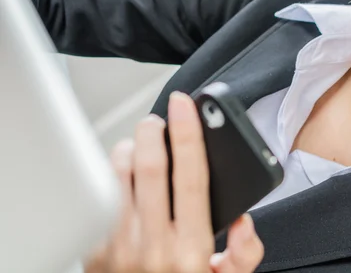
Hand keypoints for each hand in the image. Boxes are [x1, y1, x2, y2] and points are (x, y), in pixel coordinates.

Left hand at [85, 91, 263, 272]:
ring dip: (130, 149)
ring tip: (142, 150)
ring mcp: (119, 246)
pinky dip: (111, 173)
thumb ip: (245, 254)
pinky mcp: (93, 248)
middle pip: (149, 164)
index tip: (186, 106)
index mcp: (192, 248)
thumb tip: (246, 221)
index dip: (189, 133)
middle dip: (153, 130)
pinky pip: (99, 192)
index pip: (191, 176)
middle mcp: (153, 244)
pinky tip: (125, 178)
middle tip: (159, 120)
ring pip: (118, 173)